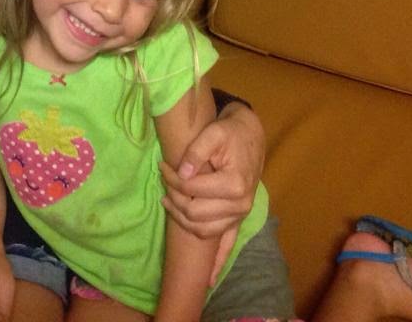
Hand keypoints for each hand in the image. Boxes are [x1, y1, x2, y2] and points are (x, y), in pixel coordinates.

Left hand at [160, 101, 263, 277]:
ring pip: (203, 230)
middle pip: (195, 212)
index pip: (193, 189)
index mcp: (235, 184)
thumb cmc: (230, 133)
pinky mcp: (237, 220)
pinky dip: (215, 263)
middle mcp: (240, 205)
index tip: (162, 166)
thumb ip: (196, 151)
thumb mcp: (213, 133)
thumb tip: (181, 172)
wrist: (249, 136)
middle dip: (173, 197)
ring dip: (181, 219)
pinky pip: (226, 246)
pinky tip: (206, 278)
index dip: (173, 179)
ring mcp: (239, 216)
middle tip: (163, 179)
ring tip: (167, 199)